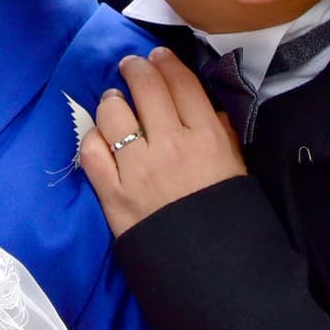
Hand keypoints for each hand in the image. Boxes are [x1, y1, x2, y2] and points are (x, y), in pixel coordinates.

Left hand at [79, 47, 246, 236]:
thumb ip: (222, 134)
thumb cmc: (227, 217)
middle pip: (145, 88)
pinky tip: (100, 137)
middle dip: (135, 69)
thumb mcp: (238, 169)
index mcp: (207, 138)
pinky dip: (93, 138)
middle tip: (131, 66)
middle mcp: (170, 145)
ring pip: (113, 113)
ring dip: (113, 101)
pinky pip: (91, 150)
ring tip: (115, 101)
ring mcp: (137, 168)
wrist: (210, 273)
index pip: (181, 84)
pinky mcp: (112, 192)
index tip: (158, 56)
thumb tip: (206, 106)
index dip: (166, 63)